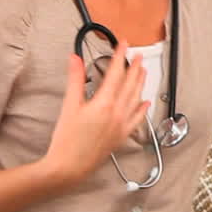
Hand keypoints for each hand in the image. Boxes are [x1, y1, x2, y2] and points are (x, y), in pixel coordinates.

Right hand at [42, 41, 151, 184]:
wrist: (69, 167)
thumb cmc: (66, 139)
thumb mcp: (69, 106)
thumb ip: (75, 80)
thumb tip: (75, 59)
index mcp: (105, 103)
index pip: (116, 73)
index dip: (120, 56)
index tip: (123, 44)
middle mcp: (118, 113)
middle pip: (130, 84)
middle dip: (134, 68)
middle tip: (138, 55)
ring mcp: (122, 125)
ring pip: (136, 99)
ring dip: (140, 83)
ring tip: (143, 72)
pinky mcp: (122, 136)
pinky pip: (137, 119)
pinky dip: (142, 108)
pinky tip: (145, 102)